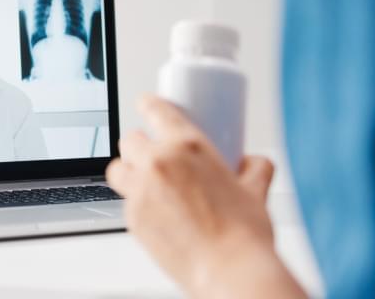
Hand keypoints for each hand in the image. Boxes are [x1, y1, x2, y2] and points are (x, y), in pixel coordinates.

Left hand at [106, 95, 303, 298]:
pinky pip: (126, 202)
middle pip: (129, 140)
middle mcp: (158, 164)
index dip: (148, 104)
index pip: (155, 110)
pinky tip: (157, 212)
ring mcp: (140, 192)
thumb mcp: (256, 189)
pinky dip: (137, 202)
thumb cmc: (242, 234)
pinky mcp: (132, 219)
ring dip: (128, 169)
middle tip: (153, 152)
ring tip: (144, 178)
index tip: (146, 104)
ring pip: (117, 169)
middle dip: (139, 143)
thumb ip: (254, 168)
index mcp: (187, 146)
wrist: (229, 270)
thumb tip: (253, 163)